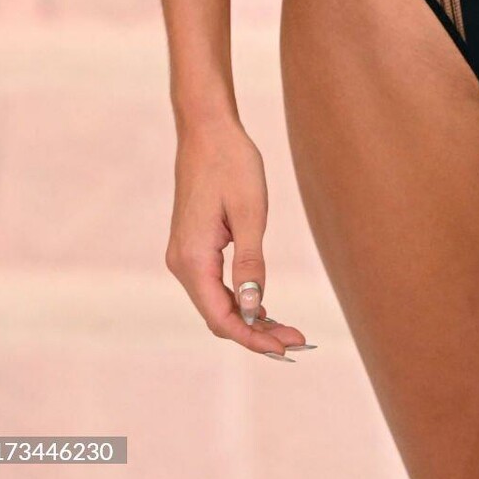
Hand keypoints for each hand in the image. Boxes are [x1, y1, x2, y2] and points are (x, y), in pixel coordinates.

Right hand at [165, 115, 311, 358]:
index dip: (254, 337)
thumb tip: (255, 309)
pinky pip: (214, 286)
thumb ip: (251, 263)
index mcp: (193, 259)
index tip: (287, 347)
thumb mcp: (250, 212)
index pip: (222, 317)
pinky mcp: (192, 247)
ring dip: (249, 318)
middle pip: (218, 316)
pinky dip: (239, 300)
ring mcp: (184, 256)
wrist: (207, 130)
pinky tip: (264, 308)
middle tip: (296, 341)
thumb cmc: (232, 163)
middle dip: (256, 332)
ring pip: (217, 303)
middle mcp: (182, 264)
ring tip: (286, 330)